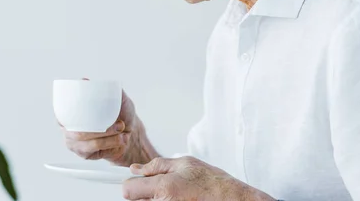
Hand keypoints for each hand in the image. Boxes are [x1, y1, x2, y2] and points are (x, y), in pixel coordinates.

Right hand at [62, 89, 158, 165]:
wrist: (131, 133)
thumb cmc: (121, 114)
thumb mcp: (117, 98)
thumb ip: (105, 88)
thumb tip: (84, 80)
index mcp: (73, 113)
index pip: (62, 113)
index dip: (67, 113)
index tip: (85, 111)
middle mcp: (70, 129)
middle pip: (78, 131)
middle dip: (101, 129)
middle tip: (120, 124)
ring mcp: (76, 144)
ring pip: (89, 142)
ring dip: (108, 137)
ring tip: (122, 131)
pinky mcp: (85, 155)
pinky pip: (95, 150)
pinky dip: (110, 144)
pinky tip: (119, 140)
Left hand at [122, 156, 273, 200]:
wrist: (230, 199)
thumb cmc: (212, 183)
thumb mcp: (184, 163)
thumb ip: (156, 165)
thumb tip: (136, 169)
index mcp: (164, 189)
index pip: (128, 190)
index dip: (133, 184)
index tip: (137, 183)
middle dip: (145, 193)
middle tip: (166, 189)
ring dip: (155, 200)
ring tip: (175, 195)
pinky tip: (179, 200)